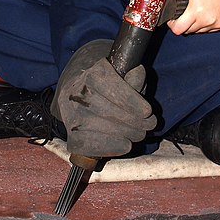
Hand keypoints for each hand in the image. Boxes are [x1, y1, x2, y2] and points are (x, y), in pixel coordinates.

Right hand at [51, 40, 156, 158]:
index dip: (132, 101)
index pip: (112, 88)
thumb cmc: (106, 85)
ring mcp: (70, 114)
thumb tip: (138, 72)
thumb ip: (131, 77)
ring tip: (140, 133)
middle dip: (135, 121)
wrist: (77, 92)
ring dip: (127, 134)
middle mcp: (77, 93)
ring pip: (102, 129)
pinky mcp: (69, 133)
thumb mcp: (120, 75)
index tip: (148, 111)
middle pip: (110, 111)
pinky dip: (110, 147)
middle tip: (150, 124)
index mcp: (92, 74)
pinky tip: (125, 145)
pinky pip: (89, 145)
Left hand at [167, 0, 219, 34]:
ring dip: (197, 23)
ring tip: (199, 9)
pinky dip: (208, 23)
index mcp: (196, 11)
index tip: (173, 20)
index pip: (179, 30)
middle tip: (187, 12)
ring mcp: (218, 23)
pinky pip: (212, 28)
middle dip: (185, 23)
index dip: (173, 25)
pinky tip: (209, 11)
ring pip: (200, 31)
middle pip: (189, 31)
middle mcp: (208, 20)